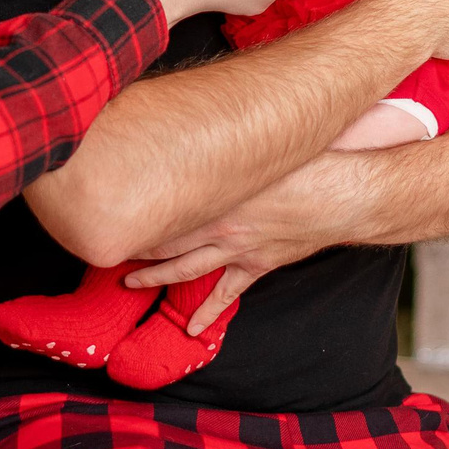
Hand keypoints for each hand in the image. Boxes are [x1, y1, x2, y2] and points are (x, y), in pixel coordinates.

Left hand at [122, 152, 366, 331]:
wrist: (342, 193)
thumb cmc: (304, 160)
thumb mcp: (257, 144)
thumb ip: (226, 141)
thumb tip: (194, 119)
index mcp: (216, 192)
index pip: (162, 206)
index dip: (133, 212)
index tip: (108, 212)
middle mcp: (219, 224)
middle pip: (165, 240)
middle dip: (135, 248)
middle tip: (105, 250)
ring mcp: (237, 248)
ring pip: (186, 269)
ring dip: (157, 278)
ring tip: (129, 285)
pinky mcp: (258, 263)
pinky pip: (227, 292)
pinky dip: (208, 312)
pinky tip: (192, 330)